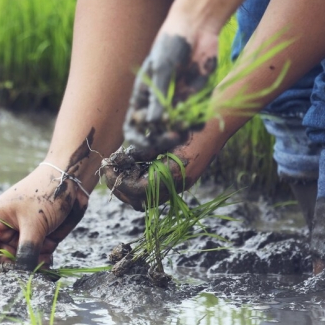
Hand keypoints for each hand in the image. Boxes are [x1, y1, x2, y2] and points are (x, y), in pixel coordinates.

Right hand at [0, 164, 89, 270]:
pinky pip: (39, 256)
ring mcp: (26, 233)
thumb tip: (21, 274)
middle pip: (6, 256)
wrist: (73, 181)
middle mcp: (9, 228)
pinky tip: (47, 264)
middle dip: (15, 267)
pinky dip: (43, 263)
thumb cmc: (46, 194)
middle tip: (25, 277)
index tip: (2, 278)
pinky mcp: (43, 237)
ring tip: (40, 268)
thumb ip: (26, 252)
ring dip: (32, 266)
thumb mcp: (34, 224)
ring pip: (24, 259)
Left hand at [101, 119, 226, 209]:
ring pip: (144, 199)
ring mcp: (178, 185)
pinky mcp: (178, 180)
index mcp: (173, 175)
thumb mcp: (163, 136)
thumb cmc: (191, 124)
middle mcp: (176, 185)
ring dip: (127, 187)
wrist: (217, 123)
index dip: (118, 181)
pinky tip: (133, 166)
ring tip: (118, 168)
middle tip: (108, 169)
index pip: (137, 190)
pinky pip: (153, 190)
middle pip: (138, 201)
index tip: (107, 166)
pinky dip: (138, 182)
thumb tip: (122, 160)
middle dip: (119, 187)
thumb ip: (143, 151)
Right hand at [124, 25, 219, 154]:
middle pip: (155, 135)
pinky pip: (196, 121)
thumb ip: (158, 97)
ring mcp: (177, 105)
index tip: (148, 144)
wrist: (196, 29)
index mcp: (141, 98)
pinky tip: (198, 117)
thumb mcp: (162, 70)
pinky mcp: (196, 101)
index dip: (138, 140)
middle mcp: (157, 106)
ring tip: (185, 126)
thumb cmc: (170, 46)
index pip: (133, 127)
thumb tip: (152, 123)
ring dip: (181, 133)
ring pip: (177, 131)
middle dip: (163, 140)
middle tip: (173, 137)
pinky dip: (197, 122)